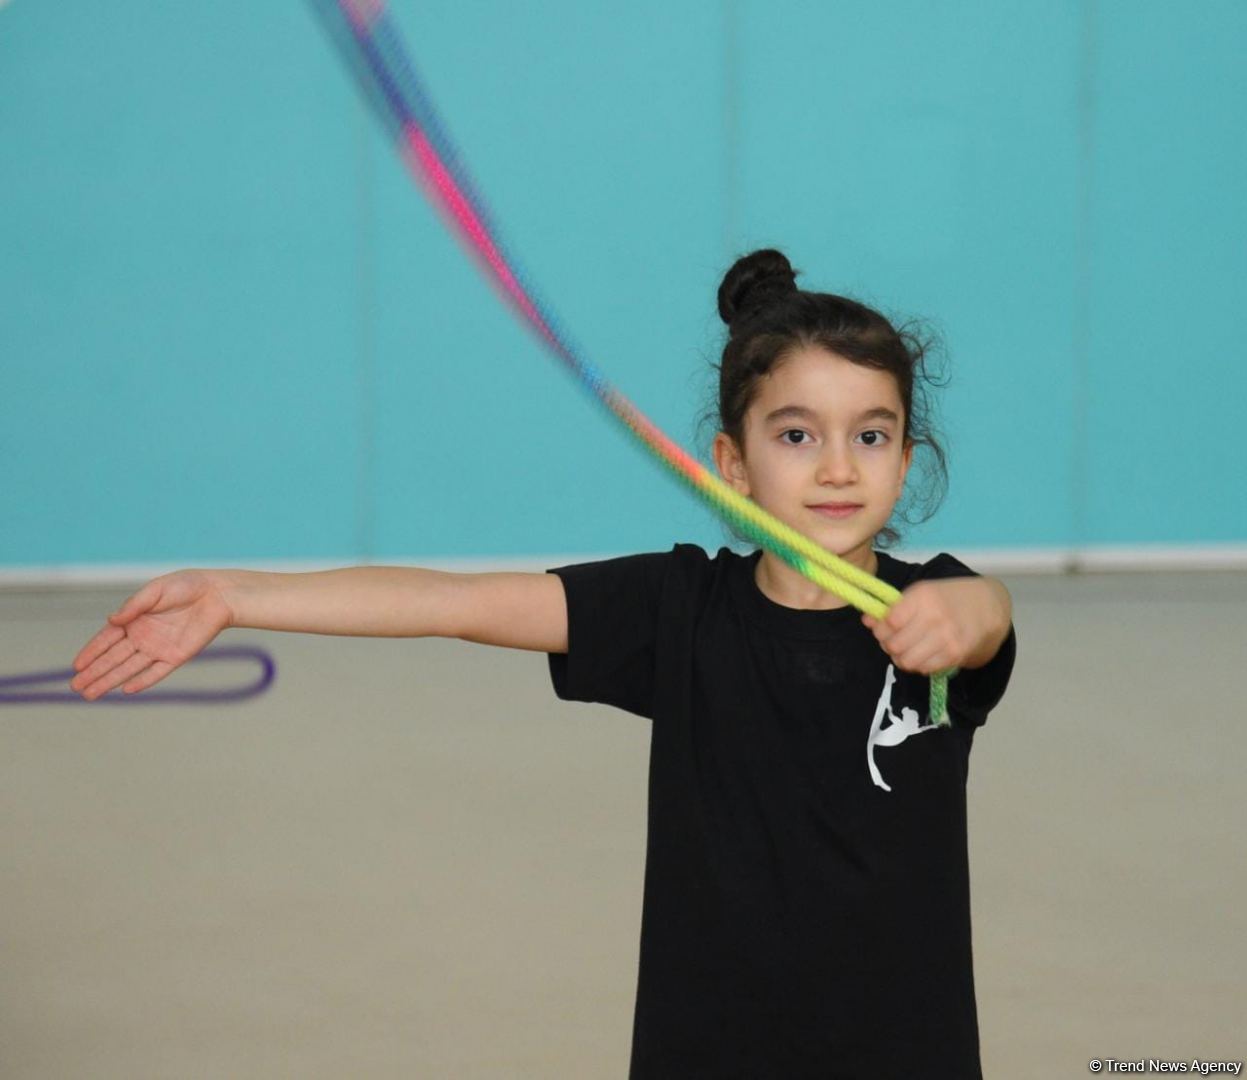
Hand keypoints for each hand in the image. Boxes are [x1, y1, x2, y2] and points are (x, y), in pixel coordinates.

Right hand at [69, 570, 236, 699]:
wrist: (217, 594)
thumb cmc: (186, 586)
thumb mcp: (156, 591)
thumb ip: (134, 605)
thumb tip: (111, 620)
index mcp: (134, 619)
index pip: (107, 639)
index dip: (91, 652)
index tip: (76, 666)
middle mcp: (143, 636)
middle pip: (113, 658)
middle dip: (94, 672)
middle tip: (75, 687)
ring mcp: (159, 648)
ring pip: (129, 668)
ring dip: (110, 681)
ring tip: (90, 694)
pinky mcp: (177, 656)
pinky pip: (157, 672)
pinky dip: (143, 681)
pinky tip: (126, 691)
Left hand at [861, 577, 1005, 674]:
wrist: (987, 606)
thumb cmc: (947, 597)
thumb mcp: (920, 593)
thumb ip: (892, 608)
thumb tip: (866, 621)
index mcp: (922, 597)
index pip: (888, 622)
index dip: (880, 629)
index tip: (883, 628)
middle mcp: (935, 617)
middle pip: (894, 644)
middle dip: (888, 645)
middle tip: (894, 641)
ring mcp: (947, 637)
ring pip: (906, 660)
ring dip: (901, 658)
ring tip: (906, 649)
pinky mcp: (955, 654)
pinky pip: (924, 669)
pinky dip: (918, 665)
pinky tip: (922, 654)